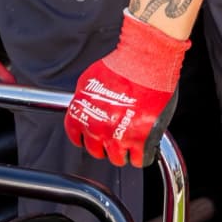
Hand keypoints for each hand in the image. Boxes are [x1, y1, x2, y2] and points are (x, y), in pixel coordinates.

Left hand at [64, 13, 189, 167]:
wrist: (145, 62)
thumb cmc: (121, 65)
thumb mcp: (89, 80)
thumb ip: (85, 100)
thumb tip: (87, 108)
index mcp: (82, 114)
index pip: (76, 137)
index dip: (86, 139)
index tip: (92, 139)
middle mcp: (97, 128)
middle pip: (96, 151)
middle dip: (105, 145)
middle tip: (115, 136)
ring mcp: (119, 136)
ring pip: (117, 159)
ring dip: (124, 152)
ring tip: (131, 141)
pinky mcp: (141, 139)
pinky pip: (139, 159)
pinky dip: (142, 156)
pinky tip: (144, 147)